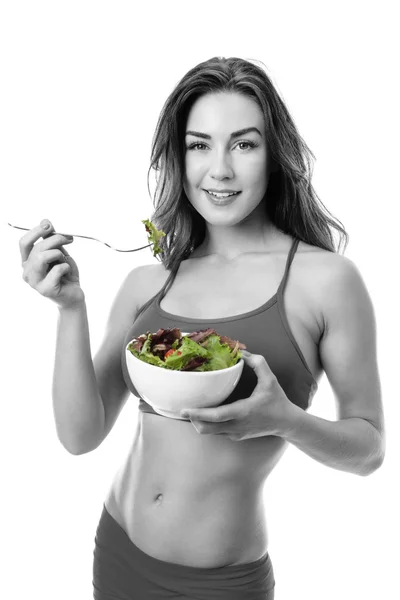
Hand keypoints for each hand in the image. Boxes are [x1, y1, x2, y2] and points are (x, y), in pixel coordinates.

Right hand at [20, 219, 84, 309]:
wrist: (74, 295)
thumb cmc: (65, 274)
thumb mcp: (58, 253)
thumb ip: (51, 239)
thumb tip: (45, 221)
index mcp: (27, 261)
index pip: (24, 242)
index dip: (36, 231)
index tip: (49, 225)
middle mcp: (27, 272)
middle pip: (37, 248)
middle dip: (55, 239)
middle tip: (69, 239)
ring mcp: (34, 282)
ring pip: (42, 257)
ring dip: (58, 254)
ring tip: (64, 259)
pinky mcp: (46, 290)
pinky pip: (57, 269)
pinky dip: (66, 266)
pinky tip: (67, 271)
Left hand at [180, 351, 296, 440]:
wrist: (286, 423)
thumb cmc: (277, 401)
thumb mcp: (270, 380)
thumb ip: (258, 363)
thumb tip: (242, 353)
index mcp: (243, 411)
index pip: (216, 416)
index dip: (198, 414)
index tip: (184, 409)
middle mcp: (236, 425)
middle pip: (206, 429)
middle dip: (192, 420)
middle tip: (184, 408)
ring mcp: (235, 433)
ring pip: (209, 432)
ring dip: (198, 422)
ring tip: (193, 409)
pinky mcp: (236, 436)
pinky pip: (216, 432)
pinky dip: (208, 424)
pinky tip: (208, 413)